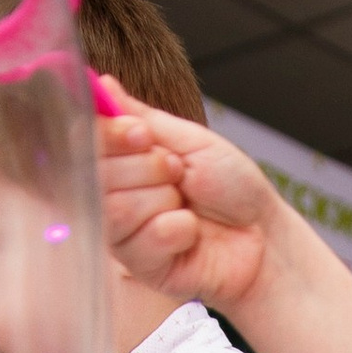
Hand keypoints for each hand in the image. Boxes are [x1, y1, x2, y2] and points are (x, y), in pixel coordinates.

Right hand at [97, 92, 280, 310]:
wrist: (266, 235)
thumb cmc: (233, 189)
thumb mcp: (191, 141)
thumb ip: (142, 117)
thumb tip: (103, 85)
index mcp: (124, 163)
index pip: (85, 143)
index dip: (109, 136)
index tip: (142, 135)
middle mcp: (115, 198)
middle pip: (97, 175)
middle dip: (149, 168)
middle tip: (180, 174)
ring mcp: (125, 235)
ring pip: (116, 208)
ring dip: (163, 198)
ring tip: (187, 203)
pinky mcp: (142, 267)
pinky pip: (145, 240)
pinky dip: (179, 229)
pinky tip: (193, 233)